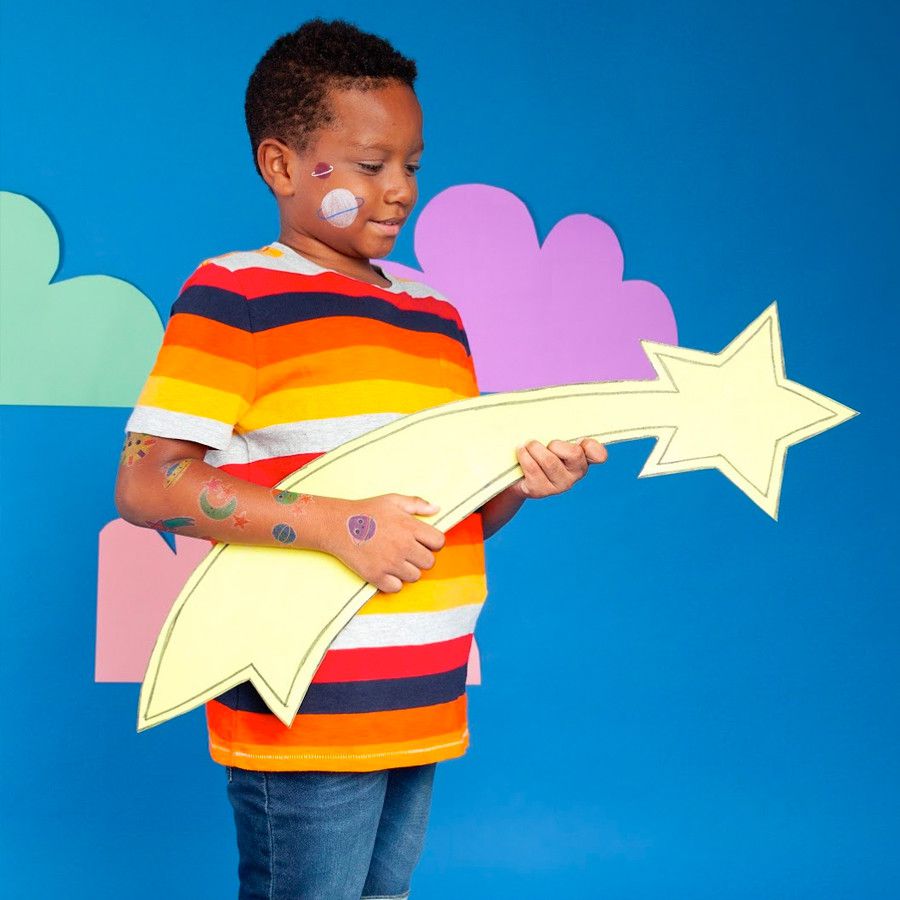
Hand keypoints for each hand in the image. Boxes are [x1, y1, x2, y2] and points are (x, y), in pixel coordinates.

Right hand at [324, 494, 444, 593]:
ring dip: (407, 571)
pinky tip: (385, 570)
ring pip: (414, 577)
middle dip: (421, 558)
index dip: (433, 543)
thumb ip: (417, 503)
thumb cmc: (366, 511)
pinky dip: (392, 582)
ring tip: (394, 560)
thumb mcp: (393, 500)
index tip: (423, 542)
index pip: (439, 543)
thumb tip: (437, 509)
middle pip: (429, 563)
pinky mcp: (376, 576)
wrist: (337, 525)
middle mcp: (403, 546)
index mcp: (409, 527)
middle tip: (407, 552)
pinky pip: (396, 587)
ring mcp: (389, 562)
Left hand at [513, 438, 607, 498]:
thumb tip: (562, 413)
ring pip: (550, 461)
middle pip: (574, 454)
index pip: (598, 454)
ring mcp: (559, 484)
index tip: (583, 442)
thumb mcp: (553, 438)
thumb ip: (564, 431)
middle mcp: (576, 473)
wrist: (517, 471)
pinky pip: (533, 468)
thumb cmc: (540, 449)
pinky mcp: (541, 490)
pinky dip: (524, 456)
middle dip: (555, 444)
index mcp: (584, 457)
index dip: (593, 448)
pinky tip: (521, 451)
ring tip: (528, 445)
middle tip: (544, 443)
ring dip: (535, 448)